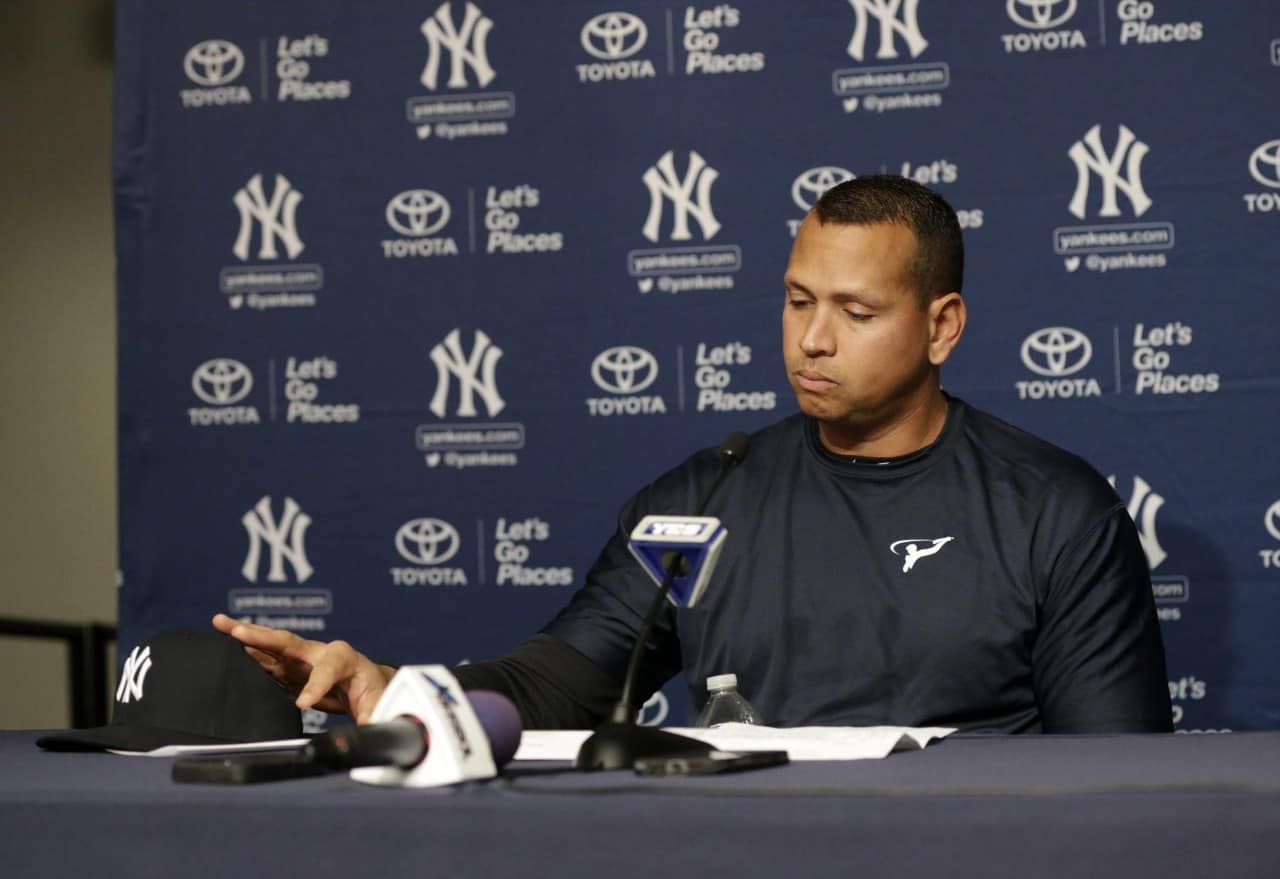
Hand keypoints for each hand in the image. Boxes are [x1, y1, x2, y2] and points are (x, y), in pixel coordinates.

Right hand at [212, 614, 395, 722]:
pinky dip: (246, 653)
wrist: (371, 686)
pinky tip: (226, 647)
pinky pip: (266, 660)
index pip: (329, 666)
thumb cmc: (376, 692)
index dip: (316, 683)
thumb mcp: (379, 706)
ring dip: (246, 636)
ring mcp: (302, 660)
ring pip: (272, 646)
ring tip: (220, 624)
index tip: (303, 703)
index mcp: (345, 659)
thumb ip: (373, 717)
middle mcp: (320, 653)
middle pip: (290, 641)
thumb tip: (370, 733)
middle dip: (263, 636)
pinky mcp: (290, 671)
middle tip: (236, 631)